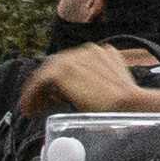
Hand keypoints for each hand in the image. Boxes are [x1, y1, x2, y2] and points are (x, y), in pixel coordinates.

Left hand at [24, 43, 141, 117]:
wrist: (129, 104)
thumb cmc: (126, 105)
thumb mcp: (112, 90)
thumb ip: (95, 85)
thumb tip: (75, 95)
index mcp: (101, 53)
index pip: (71, 65)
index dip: (59, 83)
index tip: (53, 98)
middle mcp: (87, 51)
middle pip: (57, 66)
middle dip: (46, 87)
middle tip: (39, 105)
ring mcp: (74, 58)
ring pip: (47, 72)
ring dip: (37, 92)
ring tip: (32, 109)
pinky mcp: (64, 70)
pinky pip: (41, 80)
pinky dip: (32, 94)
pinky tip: (30, 107)